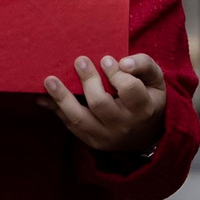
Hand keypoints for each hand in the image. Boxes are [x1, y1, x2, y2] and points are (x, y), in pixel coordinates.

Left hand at [41, 53, 167, 156]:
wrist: (146, 134)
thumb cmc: (148, 98)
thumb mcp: (156, 80)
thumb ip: (144, 65)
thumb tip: (123, 62)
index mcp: (143, 108)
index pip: (129, 90)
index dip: (115, 74)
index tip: (105, 59)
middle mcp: (123, 125)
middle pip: (100, 103)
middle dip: (87, 80)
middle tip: (79, 60)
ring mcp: (106, 136)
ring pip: (80, 118)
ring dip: (62, 98)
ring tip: (49, 80)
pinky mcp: (92, 141)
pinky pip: (71, 125)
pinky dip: (56, 110)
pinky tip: (43, 97)